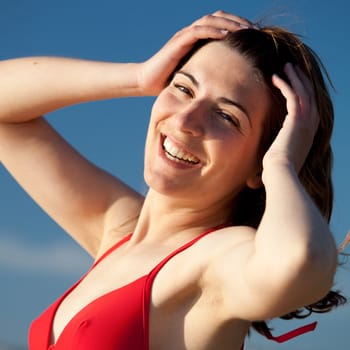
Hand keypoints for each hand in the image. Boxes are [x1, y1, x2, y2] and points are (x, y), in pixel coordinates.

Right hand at [137, 10, 253, 95]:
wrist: (147, 82)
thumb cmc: (170, 82)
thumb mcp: (195, 76)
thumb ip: (209, 73)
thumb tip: (230, 84)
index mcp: (197, 40)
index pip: (221, 25)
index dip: (238, 27)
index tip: (255, 37)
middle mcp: (192, 33)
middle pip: (219, 17)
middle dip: (238, 21)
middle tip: (256, 31)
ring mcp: (184, 36)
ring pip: (210, 20)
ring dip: (229, 23)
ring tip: (246, 30)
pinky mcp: (178, 42)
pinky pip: (198, 31)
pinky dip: (213, 30)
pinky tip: (227, 35)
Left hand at [263, 63, 318, 172]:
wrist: (281, 173)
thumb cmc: (277, 169)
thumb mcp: (281, 155)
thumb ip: (279, 148)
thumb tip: (268, 155)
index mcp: (309, 132)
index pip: (310, 105)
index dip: (304, 91)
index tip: (295, 82)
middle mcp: (312, 124)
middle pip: (310, 94)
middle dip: (302, 80)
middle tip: (292, 68)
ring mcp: (306, 121)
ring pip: (304, 91)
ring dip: (295, 77)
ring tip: (286, 66)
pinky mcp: (297, 119)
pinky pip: (293, 95)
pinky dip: (285, 84)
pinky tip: (275, 77)